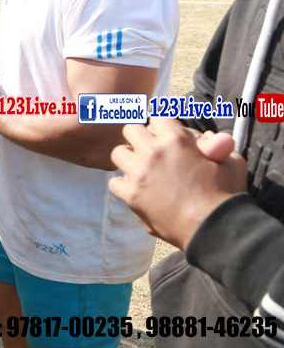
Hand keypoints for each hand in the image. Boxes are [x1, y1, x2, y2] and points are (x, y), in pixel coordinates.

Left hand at [109, 118, 246, 250]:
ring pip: (118, 153)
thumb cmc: (226, 196)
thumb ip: (219, 144)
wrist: (215, 230)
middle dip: (139, 137)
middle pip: (130, 129)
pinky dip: (123, 185)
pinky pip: (115, 182)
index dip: (162, 126)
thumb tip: (208, 136)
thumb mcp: (232, 162)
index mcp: (176, 140)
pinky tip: (137, 190)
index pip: (157, 117)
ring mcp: (139, 174)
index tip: (164, 135)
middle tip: (149, 150)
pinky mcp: (131, 195)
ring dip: (128, 159)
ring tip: (141, 168)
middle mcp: (153, 153)